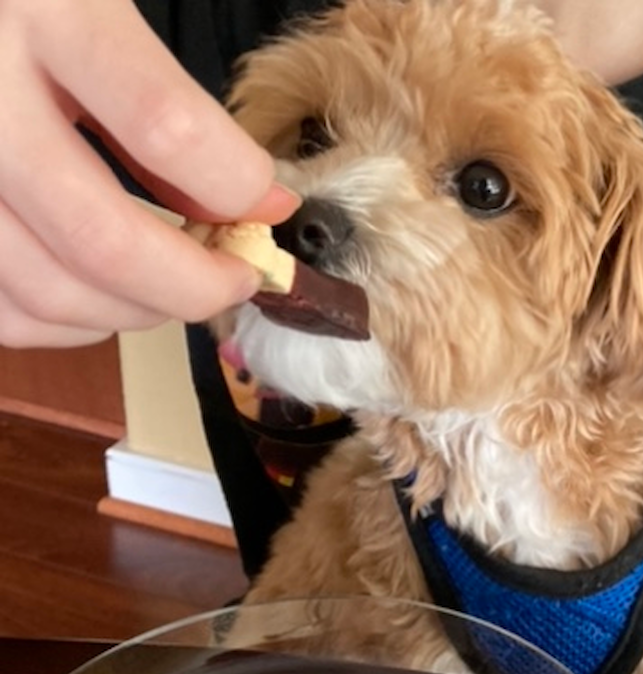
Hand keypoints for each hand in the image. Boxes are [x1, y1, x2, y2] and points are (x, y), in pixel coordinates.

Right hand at [0, 0, 298, 348]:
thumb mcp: (87, 3)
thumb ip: (160, 98)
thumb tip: (249, 203)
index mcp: (41, 8)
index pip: (167, 128)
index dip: (237, 188)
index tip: (268, 206)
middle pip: (105, 244)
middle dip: (194, 286)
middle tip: (236, 279)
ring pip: (49, 293)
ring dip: (136, 312)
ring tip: (174, 289)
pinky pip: (1, 311)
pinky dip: (66, 325)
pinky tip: (102, 298)